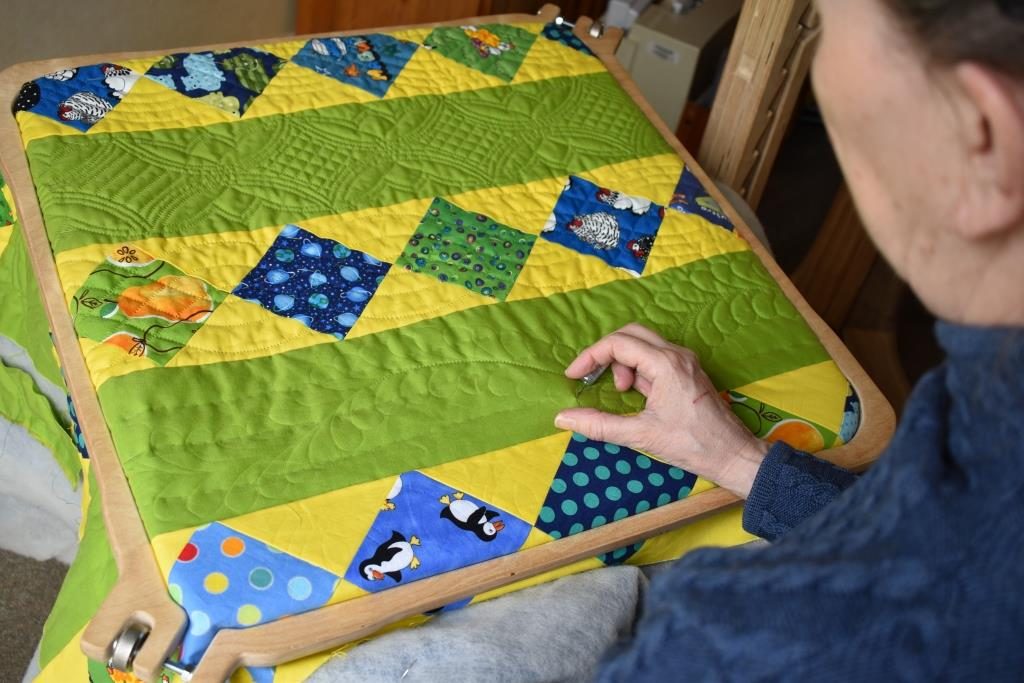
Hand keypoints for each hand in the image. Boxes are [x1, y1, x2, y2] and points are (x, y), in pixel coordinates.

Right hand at [554, 324, 768, 498]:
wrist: (734, 455)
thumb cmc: (692, 445)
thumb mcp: (641, 435)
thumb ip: (599, 425)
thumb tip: (563, 418)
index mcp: (666, 364)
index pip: (618, 343)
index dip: (590, 357)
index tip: (574, 376)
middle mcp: (677, 355)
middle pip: (631, 334)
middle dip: (606, 353)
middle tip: (593, 378)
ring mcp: (685, 362)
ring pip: (644, 344)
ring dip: (624, 362)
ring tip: (621, 392)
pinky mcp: (689, 372)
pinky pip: (656, 357)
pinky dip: (638, 369)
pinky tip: (637, 394)